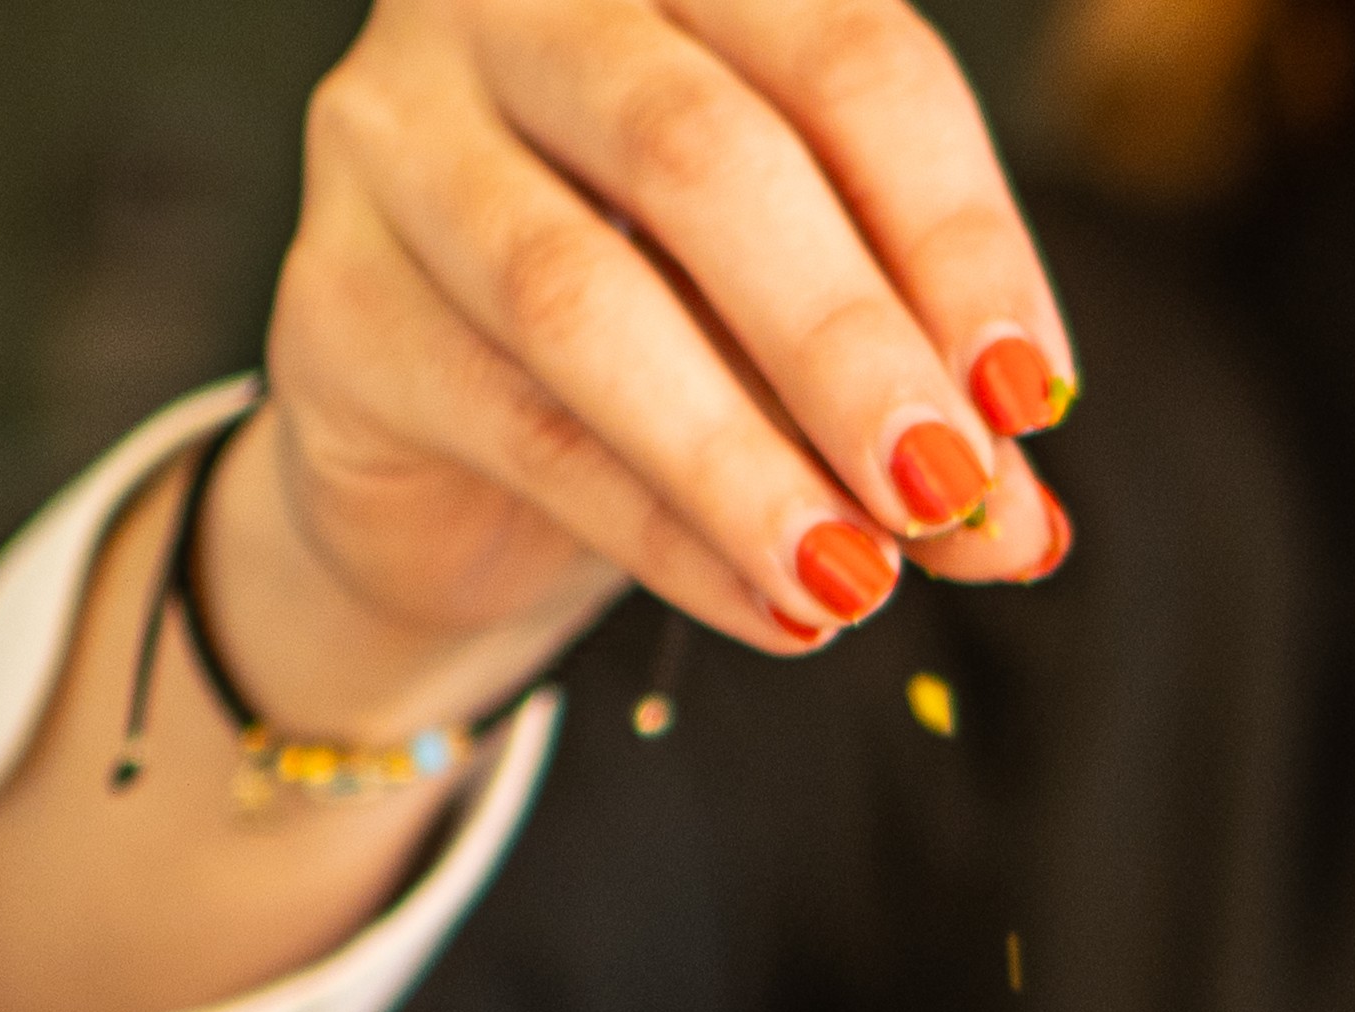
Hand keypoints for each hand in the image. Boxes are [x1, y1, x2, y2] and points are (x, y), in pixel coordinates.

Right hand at [217, 0, 1076, 725]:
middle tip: (947, 495)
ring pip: (583, 302)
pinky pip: (516, 428)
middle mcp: (512, 1)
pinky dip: (660, 533)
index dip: (955, 235)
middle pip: (706, 160)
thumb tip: (1021, 530)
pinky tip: (764, 607)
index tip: (1025, 400)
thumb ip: (906, 401)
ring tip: (855, 583)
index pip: (847, 60)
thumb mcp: (796, 347)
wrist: (440, 469)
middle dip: (848, 345)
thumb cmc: (657, 347)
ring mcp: (394, 141)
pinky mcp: (329, 309)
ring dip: (742, 461)